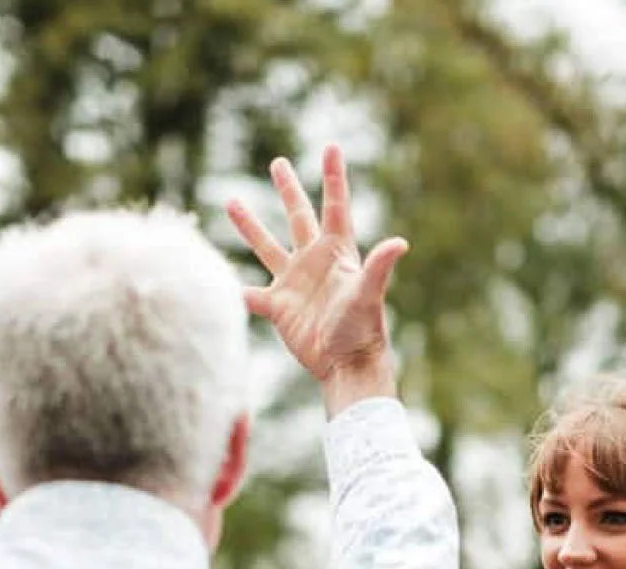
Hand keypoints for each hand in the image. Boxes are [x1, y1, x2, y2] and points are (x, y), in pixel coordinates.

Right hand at [226, 144, 405, 413]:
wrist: (346, 365)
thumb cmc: (362, 329)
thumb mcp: (368, 294)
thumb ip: (379, 266)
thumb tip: (400, 242)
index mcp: (336, 252)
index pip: (334, 206)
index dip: (333, 177)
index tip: (331, 147)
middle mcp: (313, 262)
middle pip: (297, 217)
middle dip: (287, 189)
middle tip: (278, 162)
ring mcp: (294, 283)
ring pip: (266, 247)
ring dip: (250, 226)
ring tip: (231, 202)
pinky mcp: (279, 308)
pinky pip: (254, 296)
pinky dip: (239, 291)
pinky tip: (225, 284)